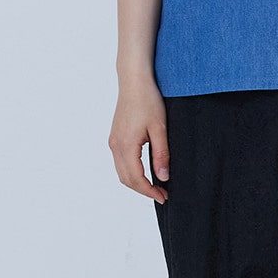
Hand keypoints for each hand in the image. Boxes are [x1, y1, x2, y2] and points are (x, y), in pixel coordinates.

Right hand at [109, 74, 170, 202]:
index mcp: (126, 145)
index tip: (164, 197)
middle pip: (126, 179)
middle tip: (162, 194)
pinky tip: (144, 171)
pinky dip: (131, 172)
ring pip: (121, 172)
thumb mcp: (160, 128)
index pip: (136, 179)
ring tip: (155, 185)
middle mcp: (115, 145)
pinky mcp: (115, 137)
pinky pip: (120, 162)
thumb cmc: (148, 100)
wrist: (133, 81)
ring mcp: (113, 141)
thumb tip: (163, 177)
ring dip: (136, 182)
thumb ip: (161, 154)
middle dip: (143, 190)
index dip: (150, 191)